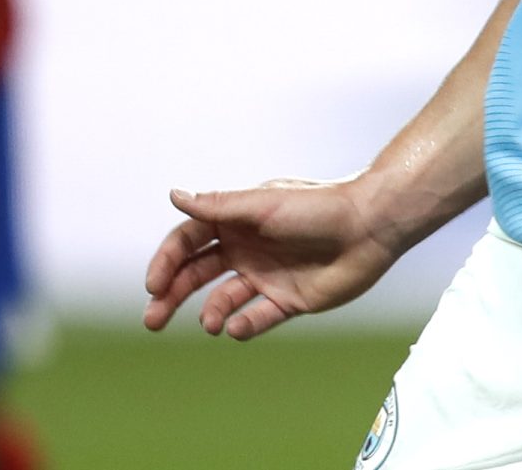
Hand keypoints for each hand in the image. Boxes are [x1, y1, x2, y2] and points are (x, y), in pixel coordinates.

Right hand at [142, 178, 402, 340]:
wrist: (369, 227)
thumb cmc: (317, 207)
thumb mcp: (262, 204)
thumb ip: (217, 207)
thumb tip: (173, 194)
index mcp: (235, 221)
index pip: (188, 241)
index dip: (167, 261)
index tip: (154, 284)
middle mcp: (245, 248)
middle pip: (196, 274)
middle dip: (171, 295)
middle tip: (152, 319)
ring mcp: (265, 275)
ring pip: (222, 299)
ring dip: (209, 312)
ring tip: (210, 322)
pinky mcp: (287, 300)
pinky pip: (257, 318)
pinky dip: (244, 325)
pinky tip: (237, 327)